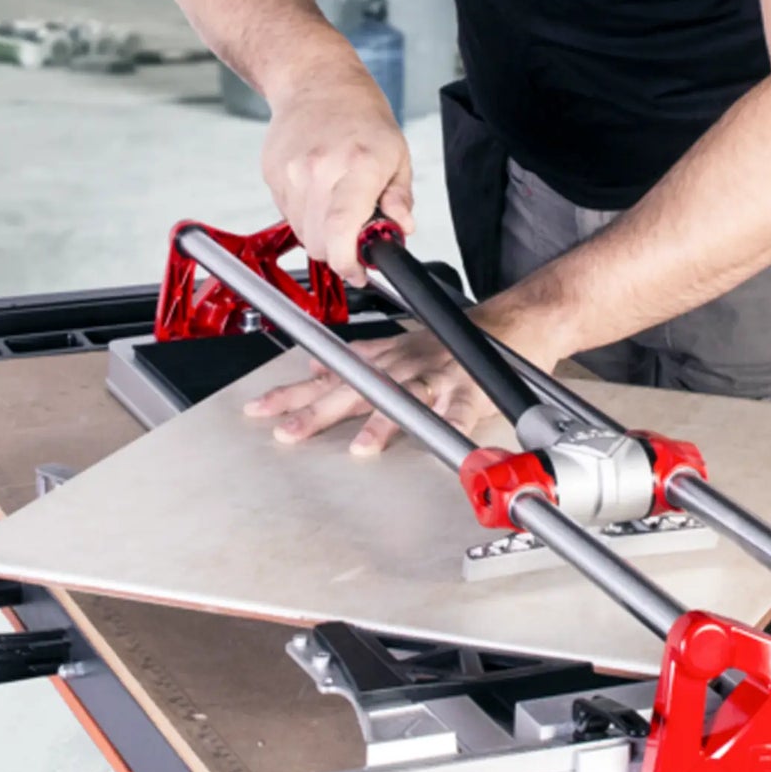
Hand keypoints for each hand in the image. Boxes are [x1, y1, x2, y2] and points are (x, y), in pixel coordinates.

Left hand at [244, 299, 571, 454]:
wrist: (511, 323)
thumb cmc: (453, 341)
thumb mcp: (399, 343)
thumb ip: (360, 359)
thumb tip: (316, 368)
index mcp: (386, 360)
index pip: (330, 376)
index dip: (293, 393)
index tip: (259, 410)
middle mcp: (405, 365)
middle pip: (356, 389)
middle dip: (320, 412)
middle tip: (288, 434)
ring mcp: (438, 376)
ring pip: (406, 396)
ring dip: (384, 422)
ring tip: (361, 448)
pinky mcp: (473, 388)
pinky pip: (462, 408)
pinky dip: (454, 424)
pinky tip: (445, 441)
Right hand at [261, 63, 412, 283]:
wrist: (316, 81)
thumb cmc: (361, 114)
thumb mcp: (397, 152)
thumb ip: (400, 197)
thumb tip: (403, 229)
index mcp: (357, 165)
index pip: (341, 229)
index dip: (348, 262)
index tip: (359, 271)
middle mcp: (319, 170)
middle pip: (319, 242)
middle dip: (340, 252)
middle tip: (357, 238)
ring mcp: (290, 173)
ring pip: (302, 234)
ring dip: (322, 235)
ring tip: (339, 206)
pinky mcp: (272, 174)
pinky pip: (288, 216)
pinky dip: (306, 217)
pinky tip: (319, 192)